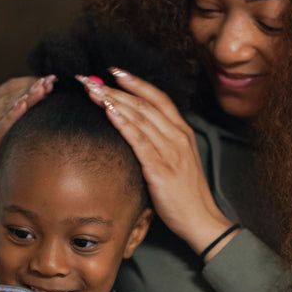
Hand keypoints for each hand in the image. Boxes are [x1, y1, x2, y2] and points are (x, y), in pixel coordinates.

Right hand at [0, 75, 55, 190]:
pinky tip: (23, 106)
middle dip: (33, 89)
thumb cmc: (20, 156)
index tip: (52, 79)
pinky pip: (1, 127)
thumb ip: (29, 106)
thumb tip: (52, 84)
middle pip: (11, 96)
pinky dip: (12, 116)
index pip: (12, 89)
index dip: (32, 82)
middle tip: (52, 82)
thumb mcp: (21, 128)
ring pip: (8, 108)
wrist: (8, 190)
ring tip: (44, 89)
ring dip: (27, 97)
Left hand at [79, 71, 237, 256]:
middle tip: (90, 79)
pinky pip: (140, 140)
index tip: (114, 72)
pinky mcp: (161, 168)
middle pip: (144, 104)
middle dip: (115, 89)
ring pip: (140, 117)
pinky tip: (108, 112)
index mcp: (183, 132)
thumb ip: (161, 145)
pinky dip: (123, 123)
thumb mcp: (178, 162)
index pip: (158, 98)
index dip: (136, 83)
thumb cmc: (185, 195)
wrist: (201, 219)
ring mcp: (171, 151)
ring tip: (92, 90)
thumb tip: (134, 133)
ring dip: (114, 101)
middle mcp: (178, 137)